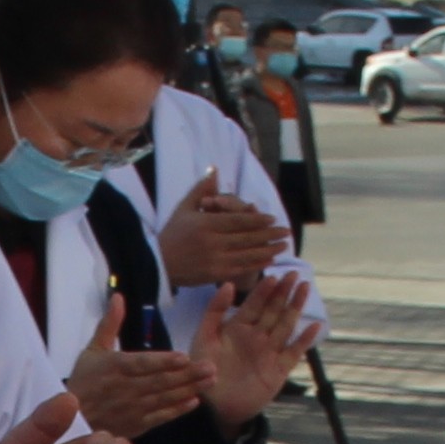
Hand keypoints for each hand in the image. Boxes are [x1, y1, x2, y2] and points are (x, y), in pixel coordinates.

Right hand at [64, 328, 206, 442]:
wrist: (72, 420)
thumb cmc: (84, 381)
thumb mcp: (92, 350)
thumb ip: (109, 324)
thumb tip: (118, 296)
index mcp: (115, 367)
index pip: (142, 364)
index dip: (163, 361)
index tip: (184, 356)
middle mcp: (126, 389)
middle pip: (160, 381)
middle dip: (187, 375)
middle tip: (210, 366)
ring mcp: (133, 409)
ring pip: (164, 398)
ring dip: (189, 389)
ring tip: (210, 380)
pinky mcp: (137, 425)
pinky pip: (160, 418)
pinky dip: (177, 410)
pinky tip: (194, 401)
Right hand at [158, 173, 288, 291]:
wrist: (158, 264)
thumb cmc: (172, 234)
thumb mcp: (185, 208)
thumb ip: (202, 189)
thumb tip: (214, 169)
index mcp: (206, 224)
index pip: (238, 221)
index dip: (257, 220)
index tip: (272, 218)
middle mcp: (212, 242)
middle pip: (247, 237)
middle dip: (269, 235)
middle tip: (286, 231)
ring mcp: (214, 260)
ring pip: (247, 253)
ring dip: (268, 250)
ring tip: (284, 246)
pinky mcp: (215, 274)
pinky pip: (241, 267)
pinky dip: (257, 264)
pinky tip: (269, 260)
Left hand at [195, 266, 320, 427]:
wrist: (214, 407)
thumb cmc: (204, 371)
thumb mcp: (204, 338)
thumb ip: (214, 311)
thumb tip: (228, 284)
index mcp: (237, 328)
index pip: (254, 304)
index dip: (263, 290)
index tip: (272, 276)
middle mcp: (256, 337)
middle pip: (273, 310)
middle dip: (283, 292)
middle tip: (293, 274)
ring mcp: (269, 352)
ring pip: (285, 325)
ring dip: (295, 307)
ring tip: (304, 288)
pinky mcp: (278, 370)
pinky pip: (294, 352)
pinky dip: (304, 340)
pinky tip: (313, 326)